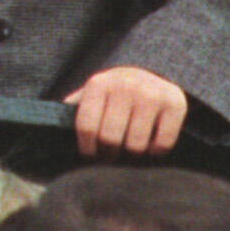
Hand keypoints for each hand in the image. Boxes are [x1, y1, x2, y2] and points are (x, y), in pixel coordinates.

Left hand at [67, 64, 192, 155]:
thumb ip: (77, 107)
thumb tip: (55, 128)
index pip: (87, 126)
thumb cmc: (118, 91)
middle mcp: (125, 85)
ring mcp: (151, 94)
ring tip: (131, 153)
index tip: (91, 156)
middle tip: (112, 157)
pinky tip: (151, 146)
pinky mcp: (174, 103)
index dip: (88, 148)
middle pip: (111, 139)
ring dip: (133, 155)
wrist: (156, 72)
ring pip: (136, 144)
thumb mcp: (95, 92)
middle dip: (110, 154)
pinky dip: (156, 152)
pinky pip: (161, 143)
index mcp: (99, 83)